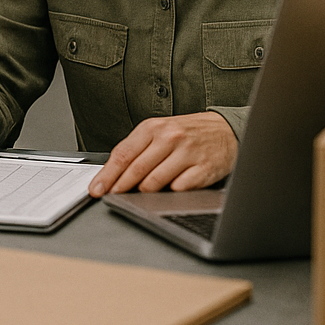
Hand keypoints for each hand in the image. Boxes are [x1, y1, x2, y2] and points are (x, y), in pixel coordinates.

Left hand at [88, 111, 238, 196]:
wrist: (227, 130)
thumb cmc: (189, 133)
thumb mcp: (161, 131)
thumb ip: (140, 149)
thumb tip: (116, 174)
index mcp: (153, 127)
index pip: (123, 154)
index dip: (107, 175)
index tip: (96, 189)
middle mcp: (169, 137)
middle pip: (136, 170)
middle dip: (120, 187)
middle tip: (111, 197)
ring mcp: (187, 153)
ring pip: (154, 182)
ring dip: (145, 192)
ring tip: (144, 193)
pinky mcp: (204, 168)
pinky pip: (179, 189)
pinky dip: (171, 192)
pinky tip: (172, 189)